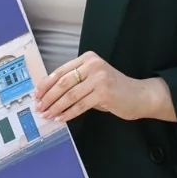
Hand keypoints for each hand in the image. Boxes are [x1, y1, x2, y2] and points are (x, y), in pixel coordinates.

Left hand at [34, 52, 173, 122]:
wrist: (139, 95)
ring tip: (47, 115)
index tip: (36, 94)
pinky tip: (61, 118)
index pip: (60, 71)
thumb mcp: (94, 79)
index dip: (46, 84)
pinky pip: (80, 105)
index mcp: (88, 59)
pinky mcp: (104, 93)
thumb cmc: (114, 89)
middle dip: (48, 97)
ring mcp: (99, 78)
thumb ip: (76, 82)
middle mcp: (93, 65)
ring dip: (56, 107)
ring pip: (70, 95)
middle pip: (63, 83)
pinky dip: (68, 113)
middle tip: (39, 107)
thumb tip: (50, 94)